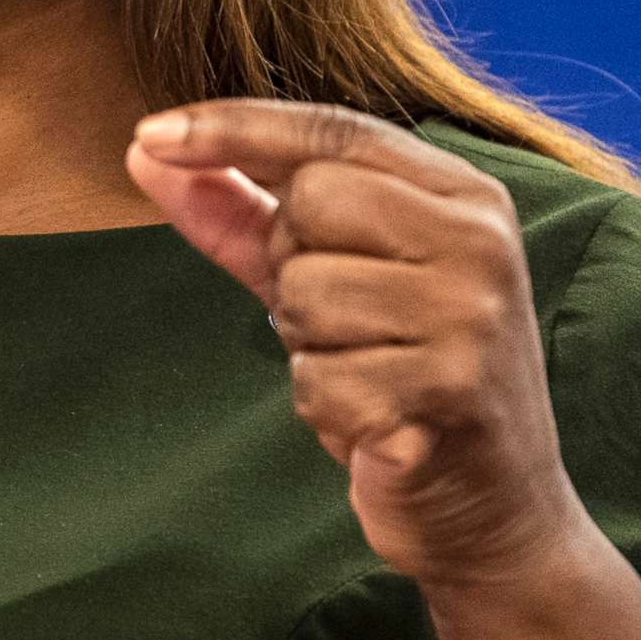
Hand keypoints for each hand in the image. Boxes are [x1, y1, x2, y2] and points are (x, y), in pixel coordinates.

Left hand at [125, 98, 595, 589]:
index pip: (332, 130)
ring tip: (367, 373)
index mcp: (463, 196)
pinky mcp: (448, 393)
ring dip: (310, 347)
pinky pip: (318, 379)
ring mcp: (470, 317)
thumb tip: (144, 149)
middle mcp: (478, 242)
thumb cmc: (400, 377)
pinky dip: (326, 407)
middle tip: (345, 323)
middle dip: (292, 265)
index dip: (235, 127)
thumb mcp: (326, 279)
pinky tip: (376, 422)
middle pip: (310, 202)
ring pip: (305, 292)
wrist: (495, 512)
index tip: (151, 135)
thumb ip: (242, 213)